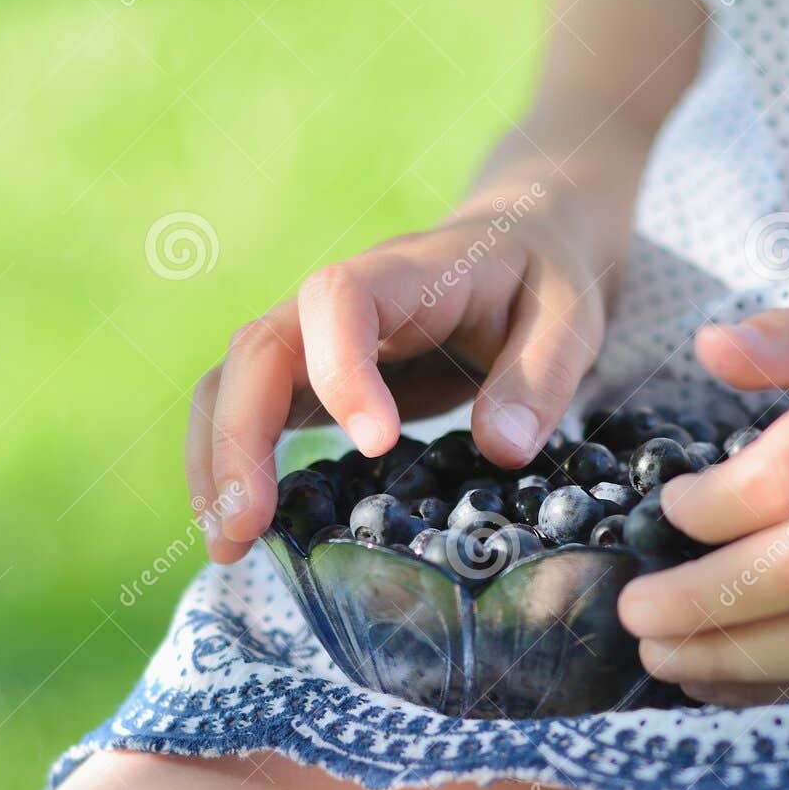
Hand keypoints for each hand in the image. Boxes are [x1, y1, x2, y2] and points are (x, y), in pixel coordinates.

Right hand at [187, 188, 611, 562]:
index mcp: (409, 271)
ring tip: (229, 546)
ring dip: (217, 461)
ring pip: (233, 381)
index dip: (342, 368)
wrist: (520, 243)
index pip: (341, 296)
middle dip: (241, 437)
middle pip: (259, 348)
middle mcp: (340, 301)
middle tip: (247, 527)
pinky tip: (244, 532)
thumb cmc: (543, 281)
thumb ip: (542, 376)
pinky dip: (232, 467)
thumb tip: (502, 449)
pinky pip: (250, 412)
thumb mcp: (571, 318)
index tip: (378, 443)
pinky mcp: (312, 378)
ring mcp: (315, 338)